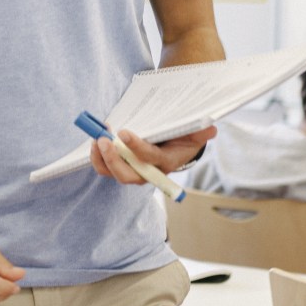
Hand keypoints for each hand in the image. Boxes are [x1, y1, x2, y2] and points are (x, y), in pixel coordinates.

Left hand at [89, 126, 215, 183]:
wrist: (175, 147)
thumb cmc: (183, 138)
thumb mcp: (194, 133)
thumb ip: (200, 132)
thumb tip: (210, 129)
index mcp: (165, 163)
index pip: (150, 159)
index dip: (136, 148)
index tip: (124, 133)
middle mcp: (148, 172)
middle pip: (127, 175)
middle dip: (113, 159)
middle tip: (103, 139)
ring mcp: (133, 172)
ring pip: (113, 173)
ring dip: (101, 158)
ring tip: (97, 139)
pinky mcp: (122, 167)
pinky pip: (106, 167)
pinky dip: (97, 156)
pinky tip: (96, 139)